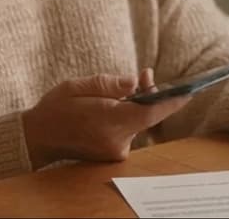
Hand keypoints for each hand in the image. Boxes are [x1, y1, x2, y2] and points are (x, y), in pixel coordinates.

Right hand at [21, 68, 187, 168]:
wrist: (38, 138)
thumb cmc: (55, 108)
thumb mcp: (77, 86)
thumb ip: (108, 84)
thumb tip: (136, 82)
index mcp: (108, 121)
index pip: (150, 113)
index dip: (172, 101)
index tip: (190, 91)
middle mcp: (116, 140)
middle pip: (146, 117)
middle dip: (151, 96)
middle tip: (146, 74)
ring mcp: (115, 150)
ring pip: (138, 123)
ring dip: (139, 106)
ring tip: (135, 84)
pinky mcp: (113, 154)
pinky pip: (130, 131)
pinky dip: (130, 117)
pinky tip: (123, 104)